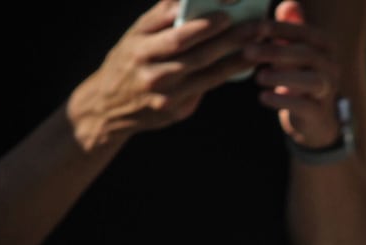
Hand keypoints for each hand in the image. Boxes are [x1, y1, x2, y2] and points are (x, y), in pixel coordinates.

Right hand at [67, 0, 262, 149]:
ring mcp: (162, 92)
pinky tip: (245, 65)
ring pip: (204, 73)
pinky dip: (226, 75)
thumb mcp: (136, 34)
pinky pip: (204, 89)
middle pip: (194, 53)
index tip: (227, 13)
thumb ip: (161, 16)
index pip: (174, 31)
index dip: (203, 24)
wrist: (108, 105)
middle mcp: (149, 68)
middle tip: (255, 26)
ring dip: (234, 59)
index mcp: (140, 44)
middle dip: (228, 39)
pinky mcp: (173, 110)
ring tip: (257, 45)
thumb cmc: (131, 59)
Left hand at [250, 1, 345, 149]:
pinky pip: (304, 106)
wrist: (312, 119)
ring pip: (311, 81)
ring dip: (282, 77)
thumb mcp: (292, 48)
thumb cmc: (297, 75)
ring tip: (258, 77)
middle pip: (306, 55)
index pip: (306, 32)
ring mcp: (328, 91)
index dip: (281, 29)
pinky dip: (283, 101)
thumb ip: (289, 26)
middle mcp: (332, 67)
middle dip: (275, 52)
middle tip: (247, 51)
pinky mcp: (319, 114)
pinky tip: (263, 97)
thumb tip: (286, 5)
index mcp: (325, 47)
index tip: (256, 27)